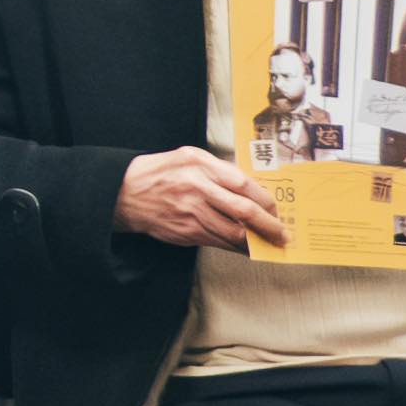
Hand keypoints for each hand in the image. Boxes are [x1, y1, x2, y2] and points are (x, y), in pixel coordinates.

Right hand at [114, 147, 289, 251]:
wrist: (123, 193)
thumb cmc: (159, 173)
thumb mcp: (187, 158)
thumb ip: (218, 170)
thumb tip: (251, 189)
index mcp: (200, 165)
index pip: (244, 184)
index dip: (266, 200)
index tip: (277, 210)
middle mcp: (196, 188)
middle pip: (243, 210)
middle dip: (268, 226)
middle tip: (282, 235)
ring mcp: (190, 212)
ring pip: (232, 232)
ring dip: (255, 241)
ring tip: (267, 244)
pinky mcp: (184, 231)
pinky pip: (218, 242)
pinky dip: (235, 247)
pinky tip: (245, 248)